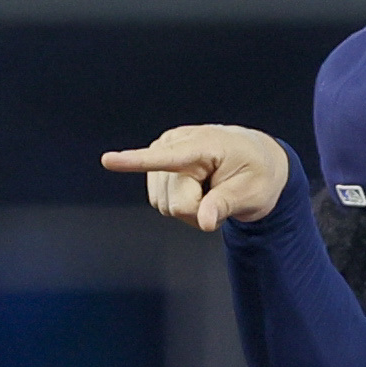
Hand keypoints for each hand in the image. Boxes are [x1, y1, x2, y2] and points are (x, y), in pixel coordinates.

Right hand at [101, 126, 288, 231]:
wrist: (255, 159)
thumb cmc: (258, 174)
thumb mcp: (253, 194)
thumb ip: (226, 206)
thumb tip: (204, 222)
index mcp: (204, 145)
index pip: (167, 157)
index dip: (135, 161)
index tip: (108, 160)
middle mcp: (176, 144)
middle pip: (173, 202)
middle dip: (197, 212)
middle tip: (219, 201)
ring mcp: (163, 153)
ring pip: (163, 204)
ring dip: (188, 210)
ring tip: (209, 194)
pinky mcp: (158, 166)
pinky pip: (160, 202)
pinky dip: (181, 206)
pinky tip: (196, 193)